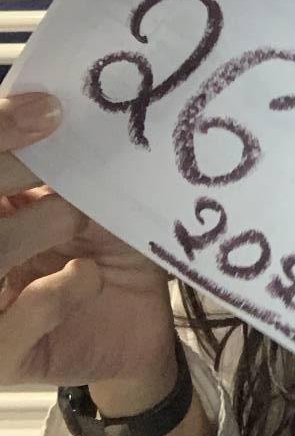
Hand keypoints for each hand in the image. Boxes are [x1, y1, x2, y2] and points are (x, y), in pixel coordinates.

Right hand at [0, 91, 179, 388]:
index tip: (47, 108)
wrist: (141, 326)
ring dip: (35, 227)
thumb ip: (71, 165)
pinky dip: (53, 294)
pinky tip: (87, 278)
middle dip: (12, 169)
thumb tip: (68, 110)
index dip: (0, 128)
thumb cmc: (109, 250)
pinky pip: (7, 326)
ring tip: (78, 217)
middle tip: (62, 158)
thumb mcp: (94, 199)